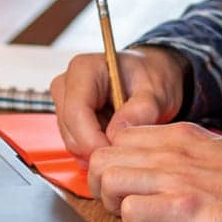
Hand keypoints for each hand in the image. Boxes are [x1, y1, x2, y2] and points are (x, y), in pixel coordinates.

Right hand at [51, 46, 186, 157]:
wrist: (150, 76)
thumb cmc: (150, 77)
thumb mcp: (156, 91)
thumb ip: (142, 110)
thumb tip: (117, 132)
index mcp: (84, 68)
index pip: (76, 111)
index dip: (93, 139)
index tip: (117, 152)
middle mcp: (67, 84)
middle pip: (70, 130)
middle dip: (97, 148)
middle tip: (127, 150)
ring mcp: (64, 102)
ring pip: (71, 142)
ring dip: (97, 149)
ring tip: (123, 138)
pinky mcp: (67, 119)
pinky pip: (75, 146)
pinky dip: (95, 149)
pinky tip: (114, 139)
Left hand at [88, 122, 221, 221]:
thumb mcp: (207, 145)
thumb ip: (174, 146)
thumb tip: (143, 156)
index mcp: (176, 134)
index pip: (115, 136)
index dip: (109, 158)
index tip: (118, 175)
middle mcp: (171, 151)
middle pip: (101, 157)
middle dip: (100, 183)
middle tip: (118, 199)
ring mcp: (176, 178)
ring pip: (108, 181)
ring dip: (112, 203)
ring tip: (130, 212)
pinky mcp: (185, 208)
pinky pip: (132, 211)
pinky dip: (131, 221)